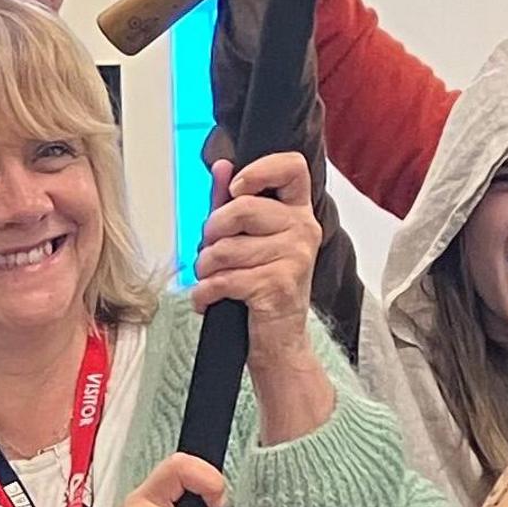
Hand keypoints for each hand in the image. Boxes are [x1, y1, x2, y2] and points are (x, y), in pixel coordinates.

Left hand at [191, 149, 321, 349]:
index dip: (258, 170)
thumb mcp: (247, 240)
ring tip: (210, 279)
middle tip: (209, 250)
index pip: (292, 167)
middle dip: (212, 231)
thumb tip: (220, 165)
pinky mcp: (278, 285)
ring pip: (226, 247)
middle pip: (243, 206)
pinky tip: (208, 299)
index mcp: (297, 212)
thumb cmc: (260, 288)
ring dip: (204, 268)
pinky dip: (204, 293)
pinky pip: (224, 279)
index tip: (234, 188)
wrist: (278, 341)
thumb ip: (231, 202)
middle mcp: (302, 230)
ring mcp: (294, 257)